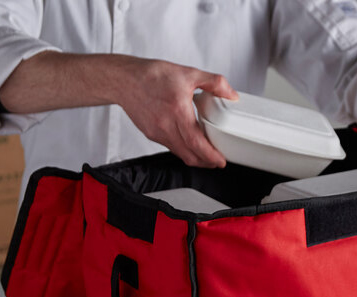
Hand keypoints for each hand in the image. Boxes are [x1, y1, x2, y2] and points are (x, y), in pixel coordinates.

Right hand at [115, 58, 237, 167]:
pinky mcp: (152, 135)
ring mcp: (158, 133)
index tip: (220, 160)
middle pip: (190, 155)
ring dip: (195, 158)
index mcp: (177, 112)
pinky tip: (189, 143)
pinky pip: (171, 148)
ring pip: (180, 154)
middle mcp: (166, 126)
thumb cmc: (151, 76)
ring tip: (206, 154)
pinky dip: (183, 150)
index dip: (210, 156)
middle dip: (206, 162)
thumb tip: (231, 94)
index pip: (197, 144)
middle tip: (217, 161)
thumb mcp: (188, 73)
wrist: (124, 80)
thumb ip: (214, 82)